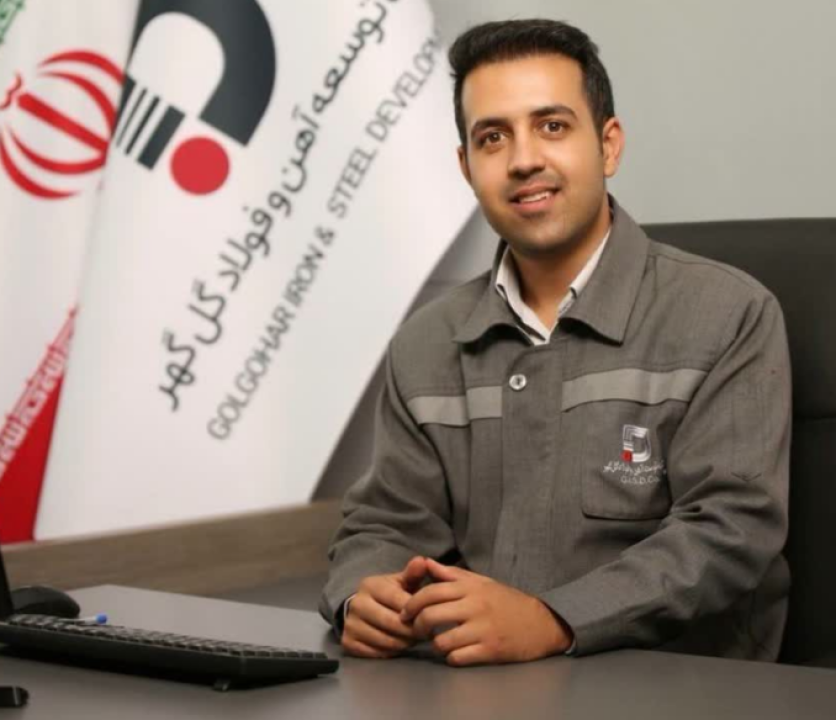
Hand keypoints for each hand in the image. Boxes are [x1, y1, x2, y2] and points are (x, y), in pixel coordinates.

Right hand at [341, 556, 428, 658]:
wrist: (360, 607)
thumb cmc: (388, 594)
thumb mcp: (400, 581)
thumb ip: (413, 573)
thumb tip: (422, 561)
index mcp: (370, 585)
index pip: (398, 601)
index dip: (416, 611)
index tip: (430, 617)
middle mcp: (357, 604)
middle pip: (392, 623)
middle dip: (412, 631)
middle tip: (426, 633)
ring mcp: (350, 624)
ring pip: (385, 641)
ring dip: (404, 643)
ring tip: (414, 639)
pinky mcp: (348, 642)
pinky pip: (376, 653)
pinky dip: (392, 652)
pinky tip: (399, 645)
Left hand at [400, 558, 572, 665]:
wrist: (542, 623)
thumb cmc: (506, 601)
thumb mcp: (481, 582)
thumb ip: (452, 574)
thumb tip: (426, 563)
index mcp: (470, 588)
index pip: (430, 592)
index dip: (412, 604)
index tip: (405, 613)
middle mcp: (475, 606)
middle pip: (430, 615)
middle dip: (416, 626)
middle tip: (416, 630)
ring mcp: (483, 630)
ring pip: (441, 641)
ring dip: (434, 644)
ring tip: (438, 642)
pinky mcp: (490, 651)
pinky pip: (458, 658)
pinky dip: (451, 657)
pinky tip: (455, 653)